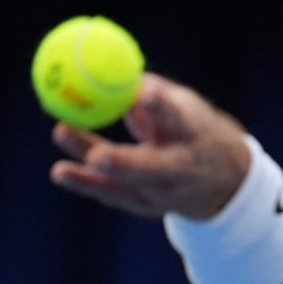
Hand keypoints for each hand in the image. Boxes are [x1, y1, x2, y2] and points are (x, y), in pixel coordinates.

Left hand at [49, 72, 250, 218]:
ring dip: (92, 178)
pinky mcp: (148, 206)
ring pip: (127, 186)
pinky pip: (115, 195)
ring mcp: (166, 193)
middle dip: (125, 165)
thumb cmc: (193, 129)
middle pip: (153, 168)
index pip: (177, 118)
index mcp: (194, 134)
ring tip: (59, 170)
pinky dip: (88, 183)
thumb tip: (113, 76)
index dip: (160, 107)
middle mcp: (183, 168)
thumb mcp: (184, 106)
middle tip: (97, 157)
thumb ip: (150, 93)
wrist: (223, 178)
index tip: (143, 95)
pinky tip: (64, 173)